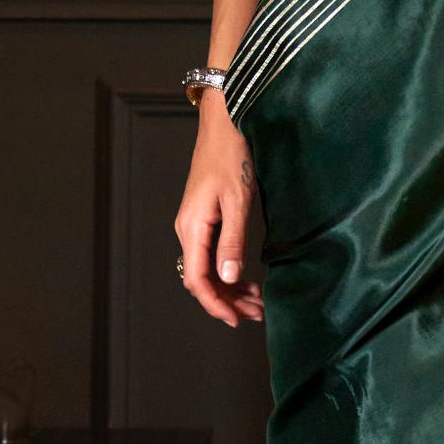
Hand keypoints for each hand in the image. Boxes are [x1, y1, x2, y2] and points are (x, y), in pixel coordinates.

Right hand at [175, 100, 263, 325]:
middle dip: (226, 301)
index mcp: (192, 227)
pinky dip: (228, 271)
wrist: (225, 123)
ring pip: (207, 269)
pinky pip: (211, 255)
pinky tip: (247, 278)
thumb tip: (229, 278)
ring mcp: (195, 225)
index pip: (197, 279)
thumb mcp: (238, 201)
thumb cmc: (232, 156)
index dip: (216, 304)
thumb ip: (233, 241)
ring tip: (256, 302)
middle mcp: (188, 230)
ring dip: (229, 288)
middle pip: (201, 279)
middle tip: (255, 315)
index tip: (236, 319)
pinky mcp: (205, 219)